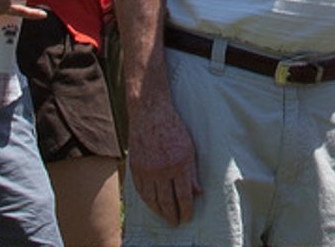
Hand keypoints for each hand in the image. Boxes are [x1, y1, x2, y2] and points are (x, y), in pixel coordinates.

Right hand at [130, 100, 201, 226]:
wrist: (150, 112)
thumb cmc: (173, 128)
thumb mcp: (190, 148)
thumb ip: (192, 173)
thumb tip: (198, 193)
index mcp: (179, 164)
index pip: (183, 196)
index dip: (186, 210)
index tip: (187, 218)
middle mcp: (162, 169)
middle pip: (166, 202)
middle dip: (172, 215)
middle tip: (176, 222)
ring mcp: (147, 169)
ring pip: (152, 199)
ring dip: (159, 212)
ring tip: (165, 217)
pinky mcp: (135, 167)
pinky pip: (141, 191)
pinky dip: (147, 201)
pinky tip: (152, 204)